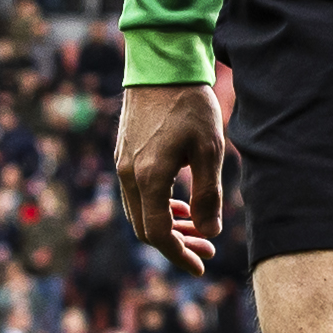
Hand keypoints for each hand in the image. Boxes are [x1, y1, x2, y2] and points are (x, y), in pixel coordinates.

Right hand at [115, 81, 226, 274]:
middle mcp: (128, 175)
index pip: (159, 234)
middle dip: (176, 245)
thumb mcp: (210, 150)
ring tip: (198, 228)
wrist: (161, 66)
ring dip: (168, 227)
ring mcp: (122, 165)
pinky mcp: (123, 155)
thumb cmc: (191, 105)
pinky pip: (137, 195)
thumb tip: (210, 231)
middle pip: (146, 229)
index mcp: (149, 177)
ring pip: (140, 213)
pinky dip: (158, 207)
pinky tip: (181, 205)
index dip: (179, 255)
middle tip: (207, 248)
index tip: (201, 266)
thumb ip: (208, 195)